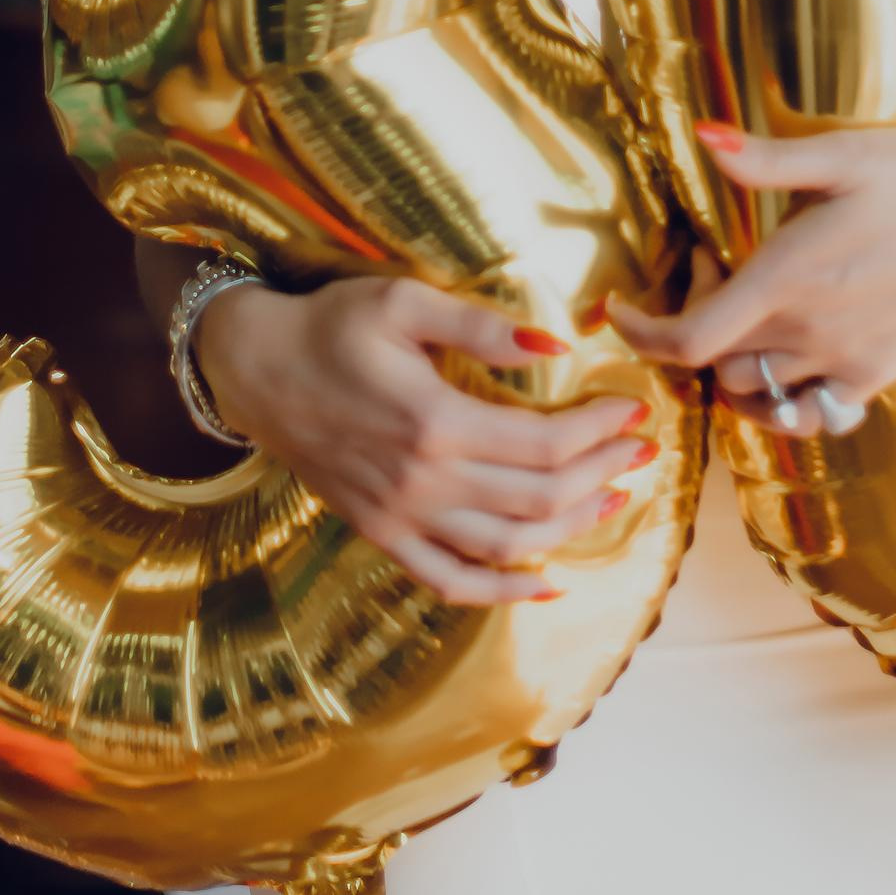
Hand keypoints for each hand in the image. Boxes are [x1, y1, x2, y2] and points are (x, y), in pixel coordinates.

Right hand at [198, 275, 656, 606]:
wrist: (254, 370)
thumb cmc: (331, 325)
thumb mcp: (403, 302)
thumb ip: (481, 325)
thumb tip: (557, 345)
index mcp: (434, 422)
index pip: (543, 441)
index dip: (598, 430)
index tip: (634, 409)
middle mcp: (422, 482)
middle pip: (539, 496)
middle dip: (602, 472)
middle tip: (641, 448)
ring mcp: (401, 518)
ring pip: (508, 544)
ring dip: (572, 527)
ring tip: (615, 497)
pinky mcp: (383, 535)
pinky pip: (452, 581)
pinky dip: (504, 592)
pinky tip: (547, 585)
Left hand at [609, 123, 895, 437]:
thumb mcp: (843, 156)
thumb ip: (765, 161)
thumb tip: (702, 137)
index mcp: (788, 278)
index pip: (687, 339)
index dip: (639, 335)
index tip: (619, 311)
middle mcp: (809, 333)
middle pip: (712, 366)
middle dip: (684, 333)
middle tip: (695, 285)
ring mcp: (844, 363)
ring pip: (755, 394)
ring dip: (727, 368)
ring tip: (733, 324)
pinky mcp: (878, 378)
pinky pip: (809, 413)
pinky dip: (779, 400)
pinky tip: (783, 362)